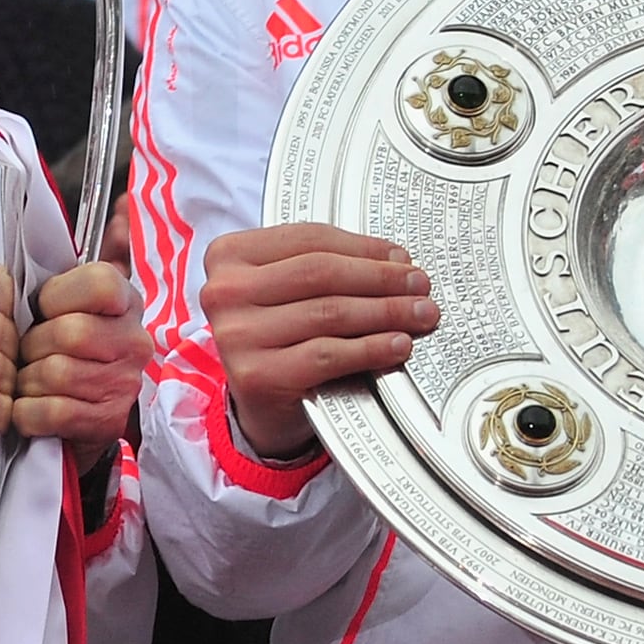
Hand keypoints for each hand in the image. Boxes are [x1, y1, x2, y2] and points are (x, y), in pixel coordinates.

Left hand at [13, 261, 148, 468]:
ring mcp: (125, 383)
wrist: (83, 414)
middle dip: (27, 345)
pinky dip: (26, 411)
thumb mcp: (51, 311)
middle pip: (68, 333)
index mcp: (123, 300)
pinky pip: (54, 412)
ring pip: (56, 373)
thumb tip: (1, 279)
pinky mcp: (109, 421)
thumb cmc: (63, 351)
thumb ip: (26, 292)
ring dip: (23, 380)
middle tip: (22, 354)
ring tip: (23, 381)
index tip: (40, 310)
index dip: (55, 296)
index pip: (98, 284)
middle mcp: (132, 340)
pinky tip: (25, 407)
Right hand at [199, 222, 429, 460]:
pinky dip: (371, 348)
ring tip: (418, 313)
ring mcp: (237, 335)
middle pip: (320, 273)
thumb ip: (325, 266)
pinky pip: (329, 354)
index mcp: (229, 255)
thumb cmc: (278, 337)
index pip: (307, 239)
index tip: (400, 258)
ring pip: (329, 312)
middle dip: (380, 278)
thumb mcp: (287, 289)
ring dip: (385, 312)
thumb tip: (394, 261)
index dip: (363, 246)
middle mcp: (224, 292)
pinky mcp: (258, 375)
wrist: (259, 404)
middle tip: (418, 285)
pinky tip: (397, 344)